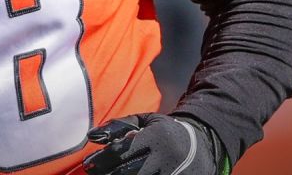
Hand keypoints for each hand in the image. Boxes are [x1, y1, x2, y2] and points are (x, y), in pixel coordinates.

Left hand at [83, 113, 226, 174]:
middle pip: (128, 173)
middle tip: (94, 173)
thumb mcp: (146, 122)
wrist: (203, 146)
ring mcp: (172, 174)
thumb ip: (118, 127)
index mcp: (155, 138)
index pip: (123, 152)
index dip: (102, 160)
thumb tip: (92, 136)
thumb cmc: (166, 132)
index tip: (87, 164)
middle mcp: (164, 158)